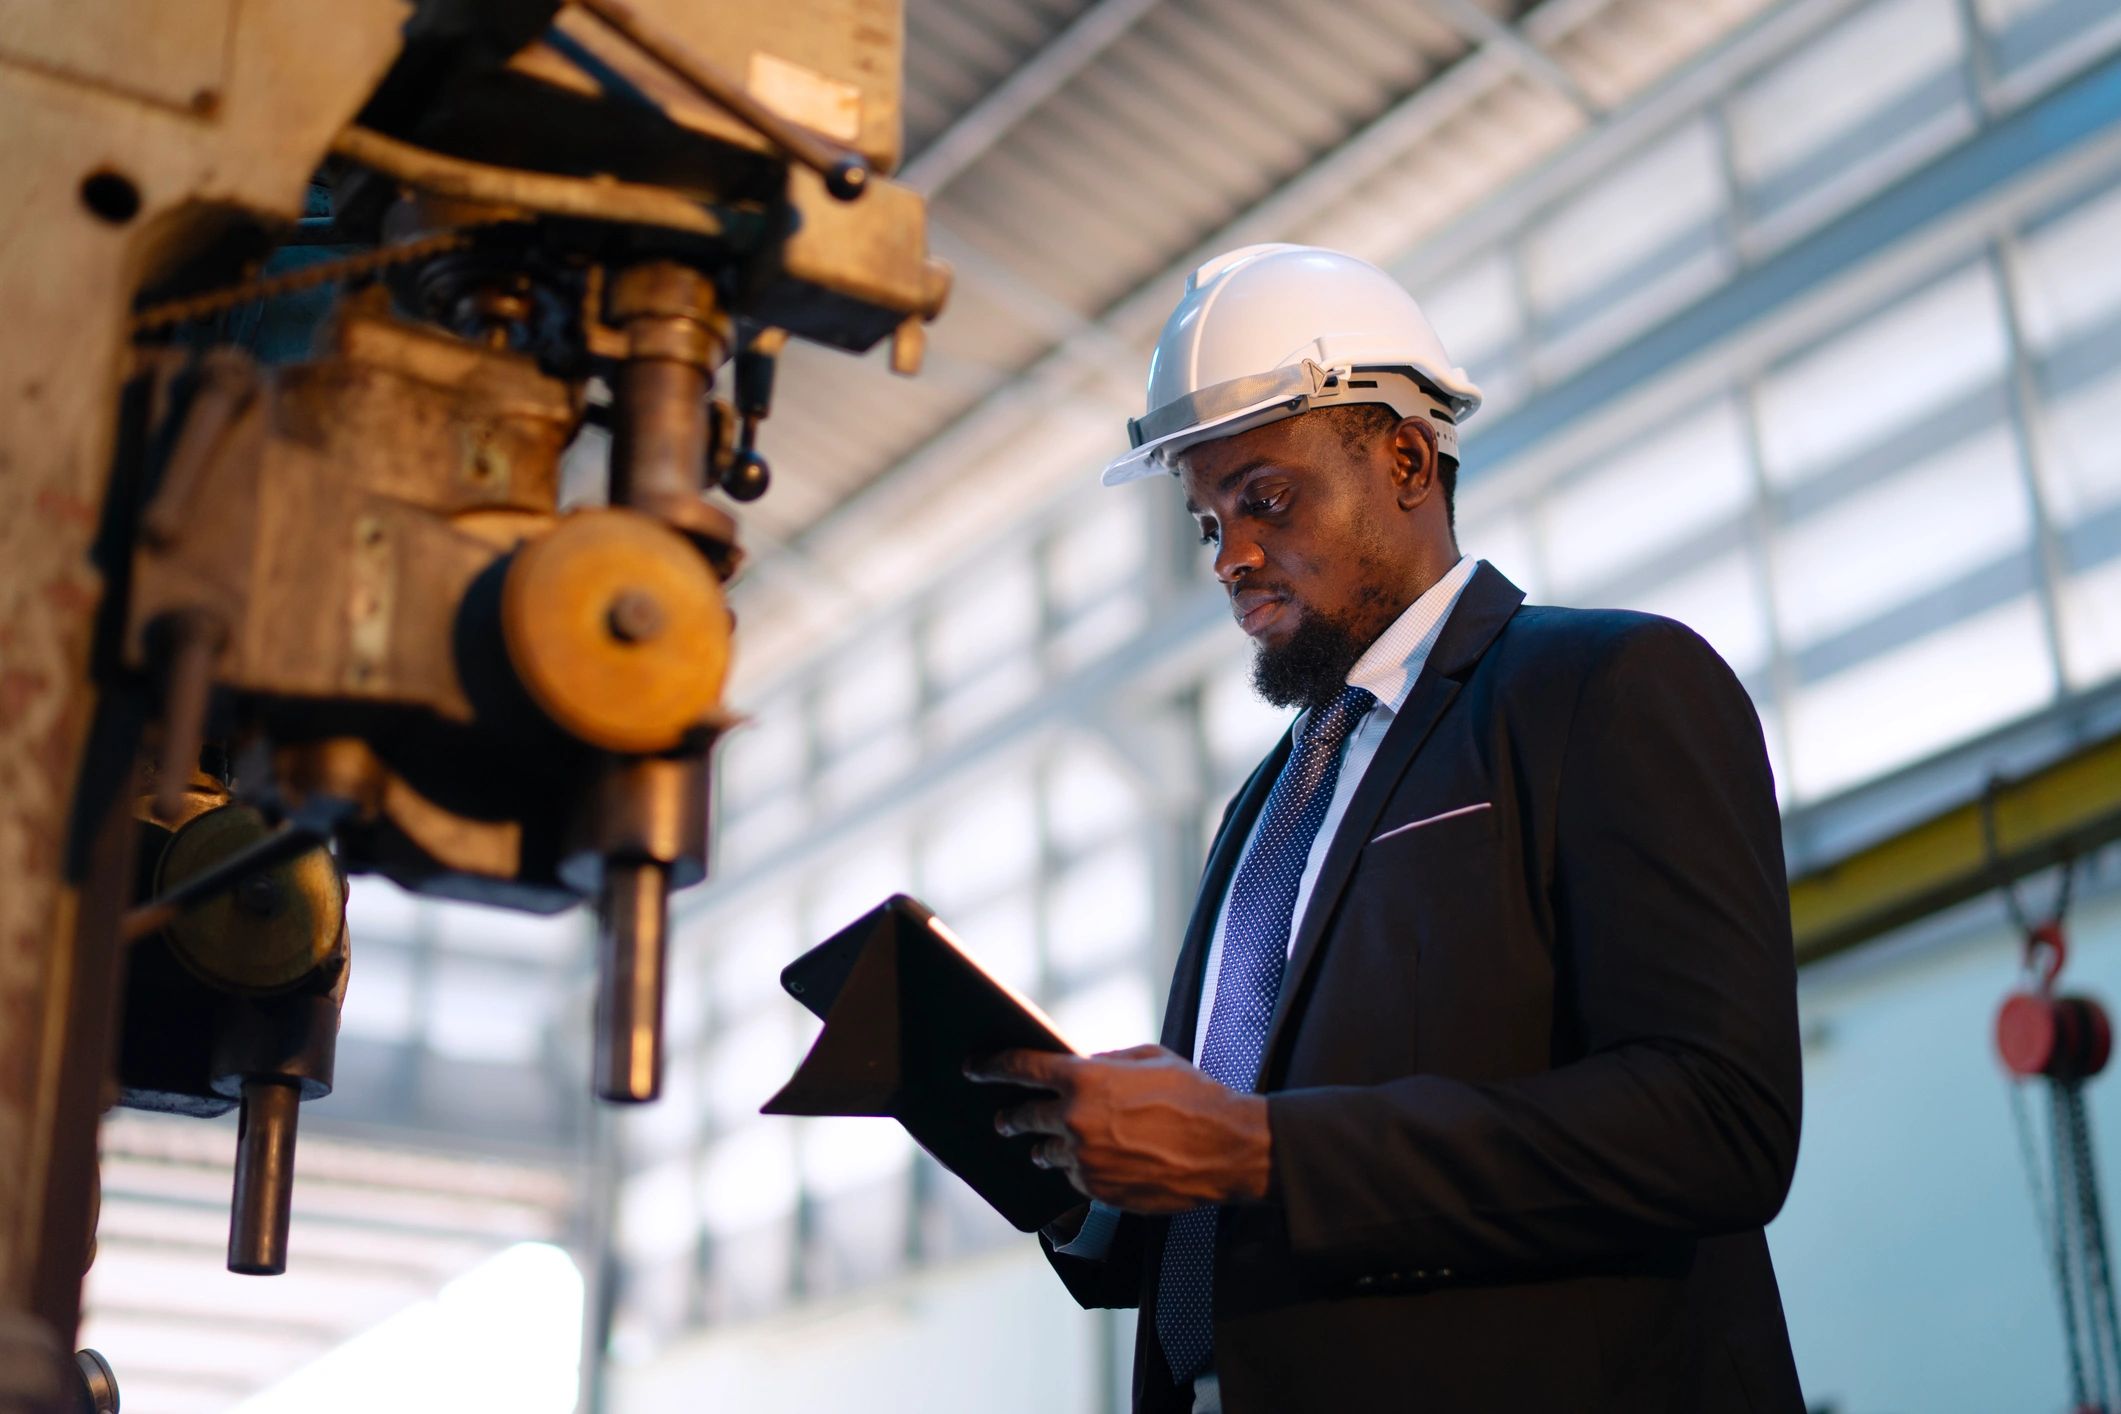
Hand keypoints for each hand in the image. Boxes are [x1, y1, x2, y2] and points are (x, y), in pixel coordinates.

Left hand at [965, 1044, 1270, 1213]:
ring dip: (1044, 1146)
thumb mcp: (1148, 1058)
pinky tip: (1092, 1162)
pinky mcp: (1097, 1190)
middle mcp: (1075, 1120)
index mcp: (1084, 1079)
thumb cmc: (1192, 1094)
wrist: (1225, 1148)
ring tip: (1046, 1143)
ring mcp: (1084, 1160)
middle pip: (1022, 1117)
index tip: (972, 1069)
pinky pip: (1072, 1178)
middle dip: (1009, 1117)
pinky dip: (1075, 1169)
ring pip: (1046, 1152)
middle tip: (1002, 1119)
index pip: (1022, 1068)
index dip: (992, 1066)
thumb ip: (1105, 1061)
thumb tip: (1081, 1066)